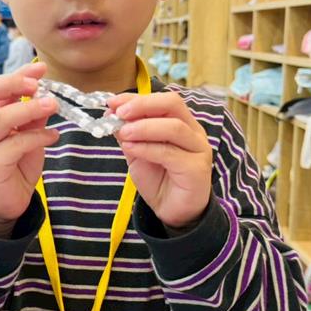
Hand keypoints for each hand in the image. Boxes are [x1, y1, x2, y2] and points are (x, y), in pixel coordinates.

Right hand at [0, 62, 58, 236]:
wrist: (4, 207)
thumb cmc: (14, 168)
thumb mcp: (26, 137)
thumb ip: (31, 117)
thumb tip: (45, 92)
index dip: (15, 75)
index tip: (41, 69)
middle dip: (12, 83)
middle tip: (39, 84)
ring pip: (1, 118)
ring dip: (30, 108)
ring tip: (54, 105)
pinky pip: (14, 144)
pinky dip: (37, 137)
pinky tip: (53, 136)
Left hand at [110, 91, 212, 229]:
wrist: (172, 212)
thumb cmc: (158, 179)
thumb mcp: (137, 152)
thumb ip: (129, 133)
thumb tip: (112, 113)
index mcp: (182, 122)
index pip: (163, 100)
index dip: (137, 98)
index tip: (112, 102)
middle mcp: (194, 132)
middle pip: (173, 104)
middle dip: (143, 105)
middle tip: (119, 113)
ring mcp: (198, 149)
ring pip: (174, 127)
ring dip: (143, 127)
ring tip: (123, 133)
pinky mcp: (196, 169)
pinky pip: (170, 153)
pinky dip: (147, 148)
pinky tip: (130, 149)